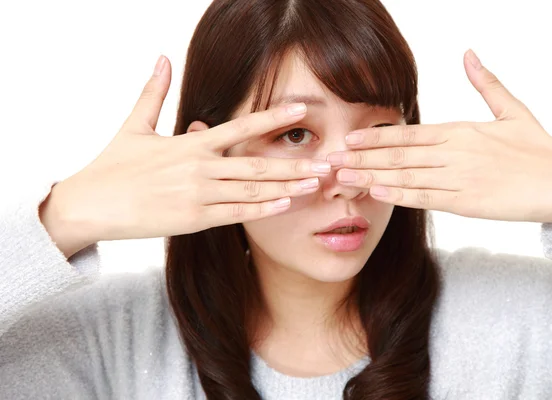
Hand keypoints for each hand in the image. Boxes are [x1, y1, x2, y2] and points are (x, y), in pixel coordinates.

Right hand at [42, 55, 330, 256]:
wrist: (89, 205)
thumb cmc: (112, 165)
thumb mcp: (134, 124)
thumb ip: (154, 92)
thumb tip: (160, 56)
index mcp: (190, 143)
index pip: (240, 127)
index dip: (273, 117)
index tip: (301, 110)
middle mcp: (200, 168)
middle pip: (257, 165)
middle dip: (295, 163)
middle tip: (328, 162)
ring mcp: (199, 195)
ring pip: (252, 192)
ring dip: (287, 187)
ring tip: (316, 184)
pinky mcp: (193, 220)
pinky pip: (236, 215)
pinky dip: (262, 210)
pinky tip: (286, 205)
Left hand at [327, 50, 551, 227]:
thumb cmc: (537, 149)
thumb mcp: (512, 110)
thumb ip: (485, 83)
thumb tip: (469, 54)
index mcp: (461, 131)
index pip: (409, 134)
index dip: (376, 137)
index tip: (349, 138)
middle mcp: (455, 152)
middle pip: (399, 155)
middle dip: (362, 158)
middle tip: (330, 160)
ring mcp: (459, 178)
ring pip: (406, 176)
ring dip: (371, 176)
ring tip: (344, 176)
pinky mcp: (467, 202)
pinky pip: (426, 198)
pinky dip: (400, 195)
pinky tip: (377, 192)